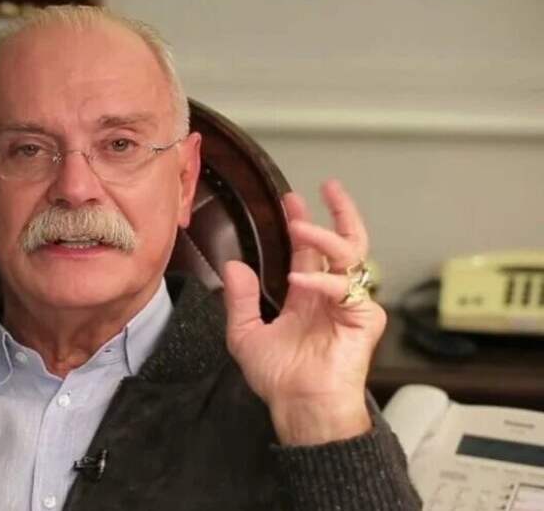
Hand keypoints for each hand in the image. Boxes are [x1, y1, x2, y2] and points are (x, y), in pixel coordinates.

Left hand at [222, 180, 384, 444]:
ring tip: (298, 225)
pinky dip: (321, 281)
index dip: (303, 223)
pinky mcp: (364, 318)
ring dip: (324, 236)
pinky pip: (346, 289)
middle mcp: (331, 294)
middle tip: (326, 190)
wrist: (300, 406)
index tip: (293, 199)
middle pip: (344, 242)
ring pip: (350, 255)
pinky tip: (298, 280)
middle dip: (337, 213)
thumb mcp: (245, 335)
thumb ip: (240, 300)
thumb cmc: (280, 379)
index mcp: (307, 295)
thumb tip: (233, 265)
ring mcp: (350, 303)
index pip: (310, 250)